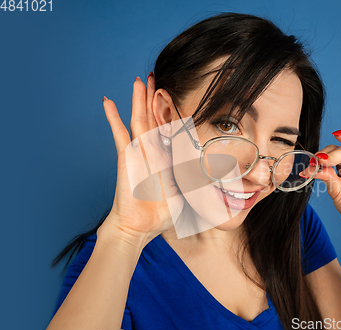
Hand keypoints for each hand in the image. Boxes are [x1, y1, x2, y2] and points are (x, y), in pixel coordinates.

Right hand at [99, 74, 182, 244]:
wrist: (139, 226)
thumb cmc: (161, 214)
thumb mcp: (186, 194)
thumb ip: (196, 182)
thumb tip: (218, 178)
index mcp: (165, 158)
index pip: (168, 129)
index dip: (171, 112)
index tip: (175, 96)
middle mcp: (151, 151)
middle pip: (153, 118)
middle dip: (154, 98)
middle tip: (155, 77)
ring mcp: (136, 152)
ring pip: (138, 119)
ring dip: (138, 99)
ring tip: (139, 80)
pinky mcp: (124, 157)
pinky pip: (118, 133)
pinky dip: (112, 117)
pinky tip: (107, 101)